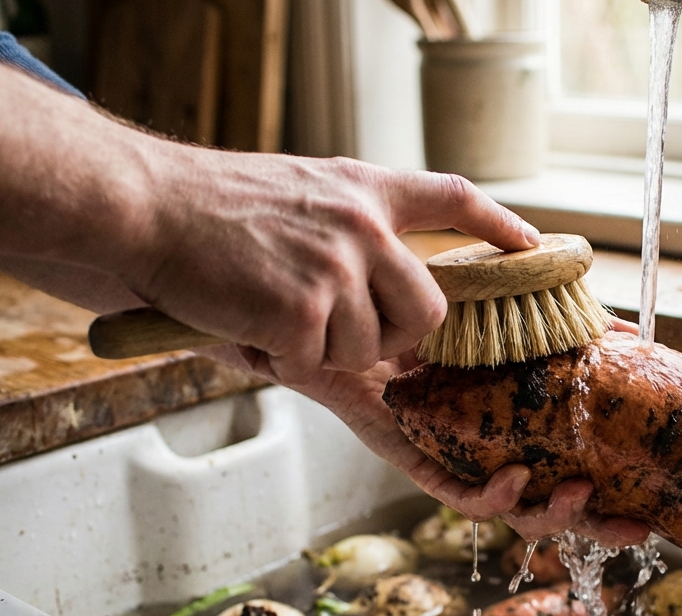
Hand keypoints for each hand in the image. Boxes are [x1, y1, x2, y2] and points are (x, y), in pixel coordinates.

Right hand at [106, 151, 538, 385]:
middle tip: (347, 333)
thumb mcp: (301, 188)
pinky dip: (281, 356)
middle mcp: (364, 225)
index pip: (453, 200)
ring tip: (274, 310)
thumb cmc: (211, 204)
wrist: (147, 206)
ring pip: (372, 346)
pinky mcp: (303, 309)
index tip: (533, 245)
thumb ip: (351, 221)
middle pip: (429, 309)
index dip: (498, 226)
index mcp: (365, 189)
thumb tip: (389, 268)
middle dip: (399, 339)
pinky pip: (315, 361)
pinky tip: (250, 321)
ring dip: (326, 348)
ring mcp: (337, 267)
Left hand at [213, 316, 649, 549]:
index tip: (663, 436)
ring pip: (510, 500)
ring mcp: (452, 442)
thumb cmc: (386, 274)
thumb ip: (523, 277)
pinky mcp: (410, 451)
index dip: (620, 438)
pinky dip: (487, 493)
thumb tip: (585, 283)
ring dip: (550, 510)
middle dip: (599, 514)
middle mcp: (486, 425)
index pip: (575, 427)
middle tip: (641, 525)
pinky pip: (451, 490)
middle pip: (552, 483)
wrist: (311, 288)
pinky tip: (513, 478)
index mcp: (511, 391)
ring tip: (579, 499)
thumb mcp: (470, 275)